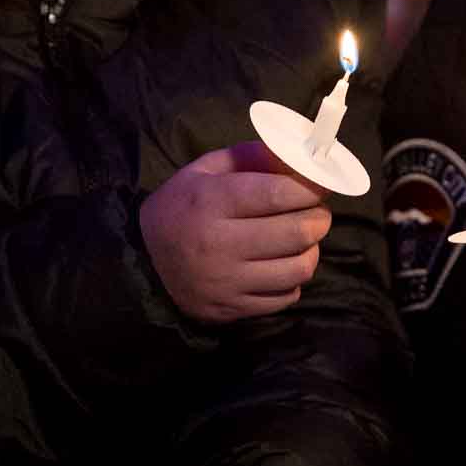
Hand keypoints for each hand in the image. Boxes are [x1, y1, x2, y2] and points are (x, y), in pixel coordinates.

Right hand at [141, 140, 330, 322]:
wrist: (143, 262)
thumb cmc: (182, 206)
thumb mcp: (205, 170)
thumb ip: (251, 157)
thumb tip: (300, 156)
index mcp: (211, 202)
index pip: (279, 194)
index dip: (311, 188)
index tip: (322, 185)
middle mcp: (218, 245)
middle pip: (296, 232)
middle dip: (318, 218)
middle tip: (317, 212)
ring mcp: (225, 283)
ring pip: (298, 269)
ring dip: (312, 251)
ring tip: (304, 239)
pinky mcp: (231, 309)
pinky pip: (285, 297)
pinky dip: (293, 280)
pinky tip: (282, 265)